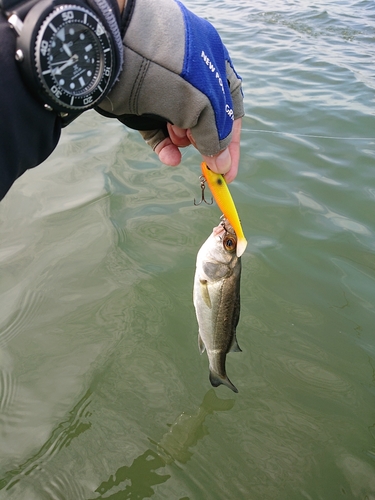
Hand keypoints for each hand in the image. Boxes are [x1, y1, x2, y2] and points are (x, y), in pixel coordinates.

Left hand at [97, 0, 243, 181]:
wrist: (114, 54)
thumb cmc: (168, 72)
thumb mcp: (202, 106)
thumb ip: (216, 136)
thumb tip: (222, 165)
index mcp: (214, 65)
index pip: (231, 109)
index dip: (231, 142)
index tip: (228, 173)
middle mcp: (192, 76)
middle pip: (207, 120)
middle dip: (206, 142)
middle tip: (206, 165)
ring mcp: (165, 89)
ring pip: (181, 126)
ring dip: (184, 141)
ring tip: (180, 142)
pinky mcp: (142, 103)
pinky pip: (157, 130)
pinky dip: (164, 146)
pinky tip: (169, 158)